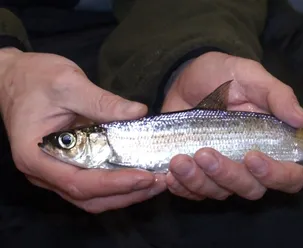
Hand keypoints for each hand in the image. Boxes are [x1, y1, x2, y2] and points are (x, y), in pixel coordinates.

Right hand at [0, 48, 165, 212]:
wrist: (14, 77)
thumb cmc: (34, 78)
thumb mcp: (68, 84)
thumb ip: (102, 101)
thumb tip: (139, 112)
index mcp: (37, 155)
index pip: (78, 182)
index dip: (114, 184)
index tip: (145, 176)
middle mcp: (44, 171)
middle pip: (89, 197)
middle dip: (127, 194)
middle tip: (160, 183)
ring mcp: (55, 171)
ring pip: (93, 196)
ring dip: (125, 193)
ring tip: (155, 182)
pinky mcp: (67, 165)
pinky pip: (93, 183)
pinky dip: (117, 184)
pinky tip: (139, 173)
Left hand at [162, 51, 302, 200]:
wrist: (187, 76)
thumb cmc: (224, 75)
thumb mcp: (250, 76)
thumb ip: (277, 95)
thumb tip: (301, 121)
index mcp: (271, 143)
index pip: (289, 175)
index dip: (276, 175)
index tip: (253, 156)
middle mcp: (249, 163)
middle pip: (251, 189)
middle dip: (228, 175)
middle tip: (205, 152)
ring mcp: (222, 171)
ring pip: (220, 193)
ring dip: (199, 181)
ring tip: (179, 159)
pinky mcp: (197, 173)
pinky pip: (192, 192)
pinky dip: (181, 187)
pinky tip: (168, 174)